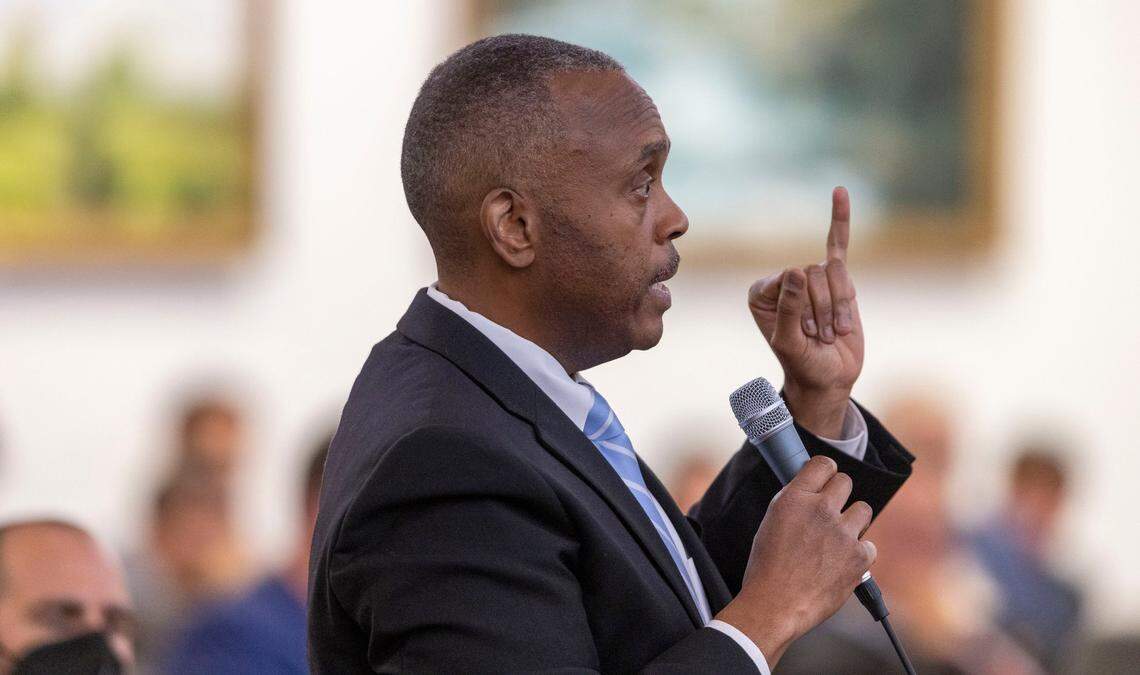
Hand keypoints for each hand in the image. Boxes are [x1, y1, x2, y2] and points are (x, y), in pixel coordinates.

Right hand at [714, 456, 875, 666]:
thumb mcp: (771, 522)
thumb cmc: (767, 568)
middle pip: (846, 482)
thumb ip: (794, 502)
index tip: (826, 479)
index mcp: (795, 498)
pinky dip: (858, 554)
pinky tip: (842, 563)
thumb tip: (810, 490)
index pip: (822, 464)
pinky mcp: (859, 557)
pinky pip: (869, 545)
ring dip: (853, 522)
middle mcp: (821, 510)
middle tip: (831, 511)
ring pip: (863, 510)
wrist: (775, 604)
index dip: (826, 471)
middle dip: (839, 494)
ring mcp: (843, 533)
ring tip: (838, 539)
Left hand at [747, 187, 862, 437]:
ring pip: (834, 274)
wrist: (829, 378)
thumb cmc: (804, 364)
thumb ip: (790, 310)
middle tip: (819, 335)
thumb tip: (796, 271)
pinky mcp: (836, 279)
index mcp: (761, 291)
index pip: (791, 278)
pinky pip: (838, 243)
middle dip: (823, 309)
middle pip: (813, 275)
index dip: (804, 307)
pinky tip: (840, 192)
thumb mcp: (791, 343)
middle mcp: (784, 280)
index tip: (803, 334)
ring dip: (839, 308)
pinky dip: (840, 218)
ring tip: (831, 330)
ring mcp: (810, 278)